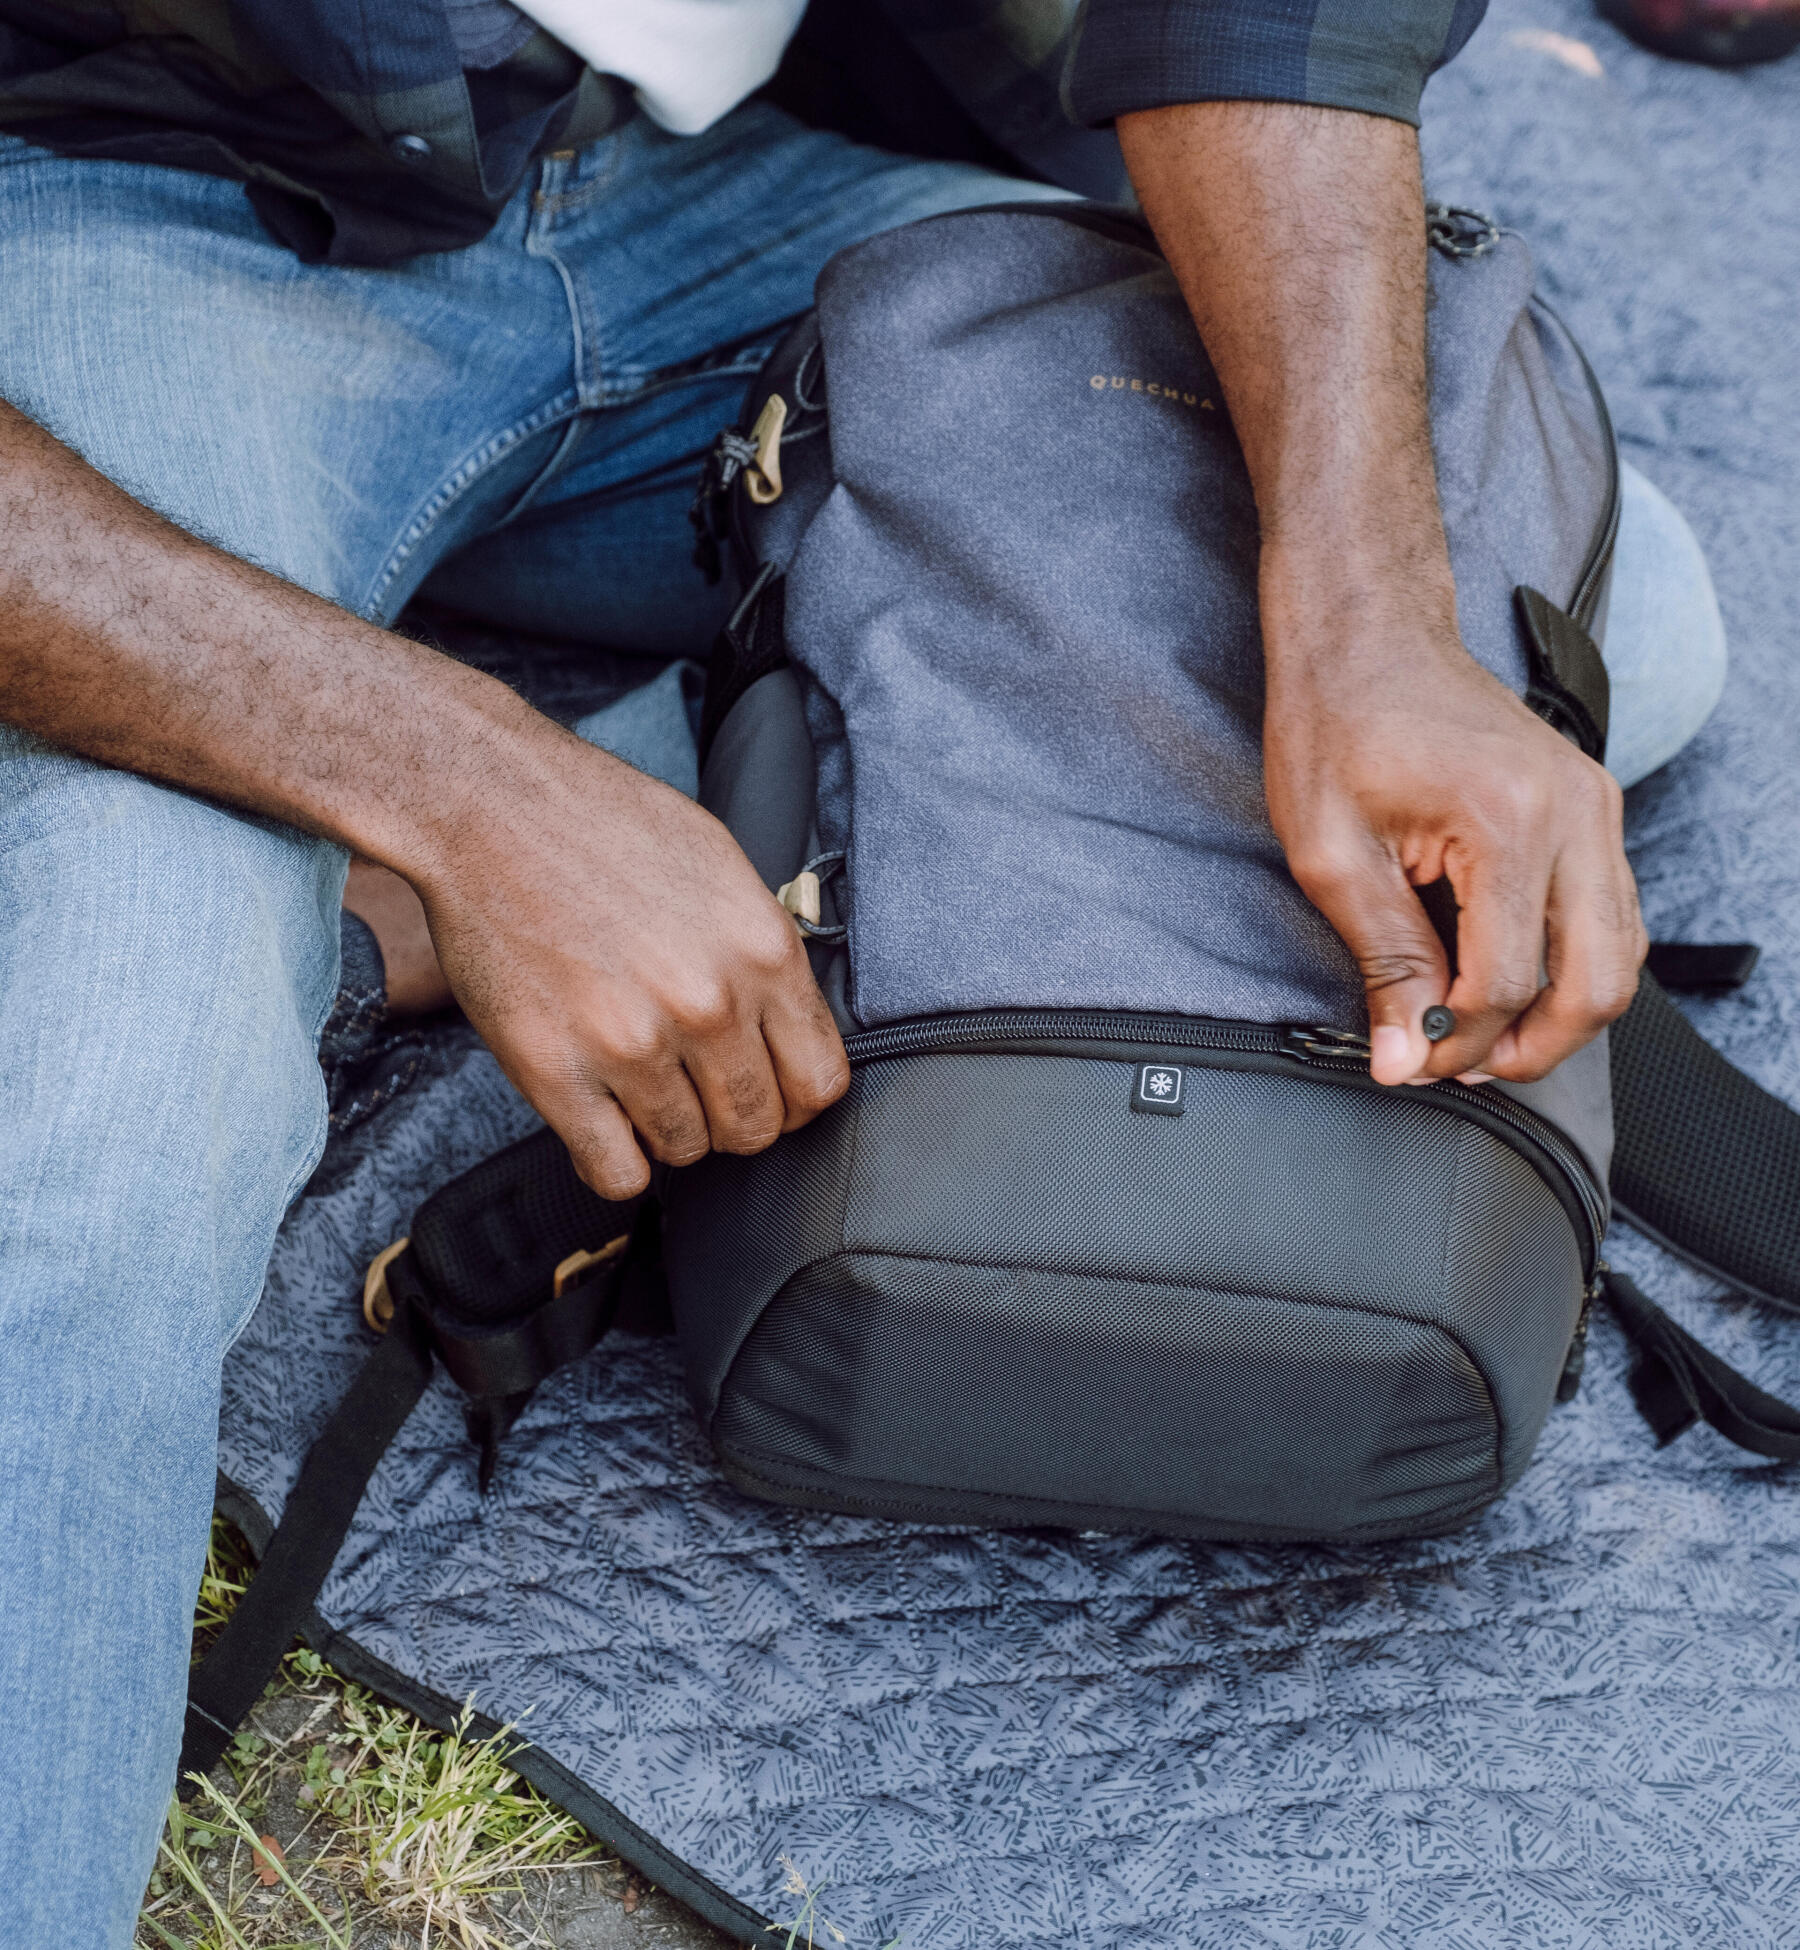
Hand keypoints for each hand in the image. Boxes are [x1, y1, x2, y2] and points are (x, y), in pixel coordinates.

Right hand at [412, 720, 848, 1197]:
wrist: (489, 805)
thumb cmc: (605, 824)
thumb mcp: (722, 866)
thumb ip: (763, 951)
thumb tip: (790, 1020)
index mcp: (764, 951)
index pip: (819, 1081)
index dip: (795, 1097)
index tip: (767, 1088)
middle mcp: (709, 1004)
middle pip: (756, 1127)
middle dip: (732, 1118)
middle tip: (697, 1089)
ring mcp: (632, 1043)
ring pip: (687, 1150)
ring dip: (668, 1130)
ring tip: (640, 1084)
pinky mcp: (556, 1071)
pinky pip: (616, 1172)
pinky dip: (616, 1161)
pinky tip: (605, 1122)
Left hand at [1262, 581, 1645, 1085]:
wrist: (1367, 637)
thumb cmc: (1338, 723)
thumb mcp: (1331, 854)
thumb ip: (1381, 961)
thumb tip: (1405, 1055)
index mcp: (1508, 821)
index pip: (1505, 980)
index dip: (1456, 1043)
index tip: (1408, 1064)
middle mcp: (1576, 814)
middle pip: (1595, 982)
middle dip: (1530, 1048)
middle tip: (1461, 1072)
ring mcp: (1595, 808)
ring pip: (1619, 956)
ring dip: (1558, 1015)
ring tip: (1482, 1042)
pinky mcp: (1591, 810)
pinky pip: (1609, 916)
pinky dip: (1570, 967)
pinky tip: (1505, 985)